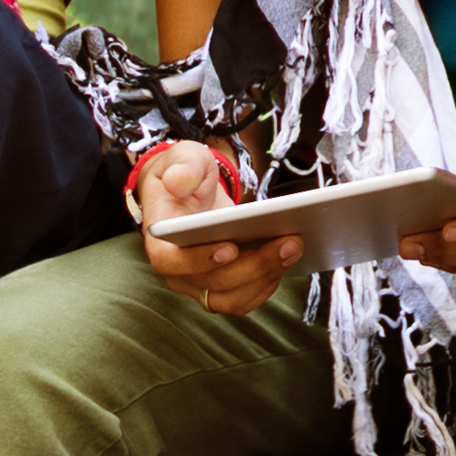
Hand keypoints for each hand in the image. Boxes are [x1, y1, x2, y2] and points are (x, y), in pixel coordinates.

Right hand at [132, 140, 304, 316]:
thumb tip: (178, 181)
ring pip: (232, 298)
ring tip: (294, 247)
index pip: (169, 261)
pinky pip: (246, 297)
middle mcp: (177, 269)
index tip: (230, 248)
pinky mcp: (223, 286)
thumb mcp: (183, 158)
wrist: (192, 189)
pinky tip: (289, 258)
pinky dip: (269, 283)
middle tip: (289, 241)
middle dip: (254, 266)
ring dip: (267, 278)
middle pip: (212, 283)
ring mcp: (199, 282)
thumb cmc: (187, 175)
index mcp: (160, 239)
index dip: (198, 260)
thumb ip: (183, 166)